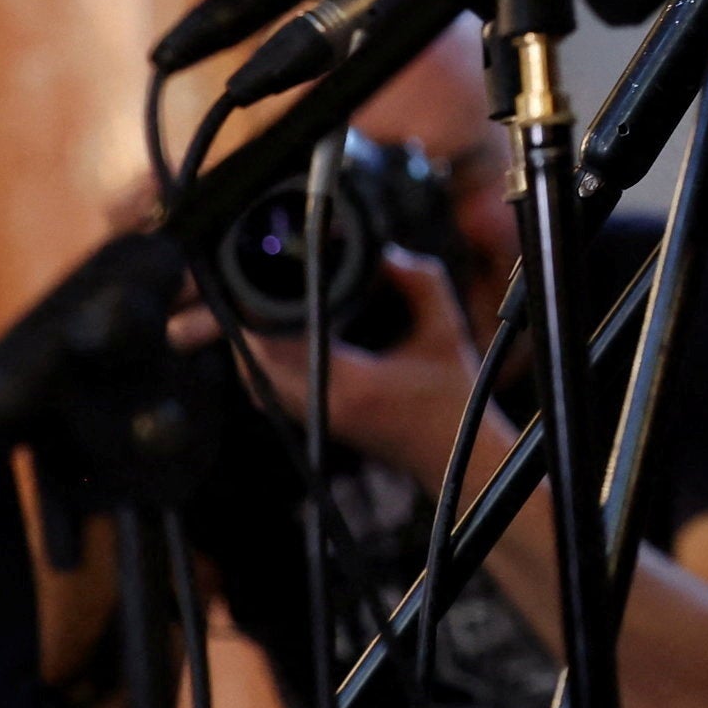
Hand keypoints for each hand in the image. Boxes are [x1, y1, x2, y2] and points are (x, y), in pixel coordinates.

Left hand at [234, 249, 494, 492]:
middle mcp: (317, 406)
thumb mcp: (446, 330)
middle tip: (276, 279)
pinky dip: (271, 354)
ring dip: (261, 335)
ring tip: (283, 301)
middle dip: (257, 314)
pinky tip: (295, 332)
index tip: (278, 269)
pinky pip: (268, 383)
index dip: (264, 301)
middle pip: (254, 354)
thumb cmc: (453, 401)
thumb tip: (380, 251)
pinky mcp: (310, 421)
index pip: (276, 337)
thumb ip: (418, 280)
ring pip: (255, 371)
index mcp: (347, 384)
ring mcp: (309, 419)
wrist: (453, 456)